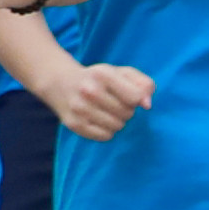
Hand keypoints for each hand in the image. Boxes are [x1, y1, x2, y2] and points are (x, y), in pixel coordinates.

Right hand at [38, 61, 153, 142]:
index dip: (137, 99)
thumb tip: (147, 105)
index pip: (135, 97)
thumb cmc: (99, 79)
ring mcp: (80, 108)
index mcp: (103, 74)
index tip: (130, 96)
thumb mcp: (121, 73)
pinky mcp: (75, 124)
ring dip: (118, 121)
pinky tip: (99, 120)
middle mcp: (89, 90)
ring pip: (117, 126)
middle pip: (127, 113)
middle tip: (115, 102)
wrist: (61, 83)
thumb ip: (143, 84)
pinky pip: (105, 136)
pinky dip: (107, 131)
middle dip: (127, 110)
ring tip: (107, 111)